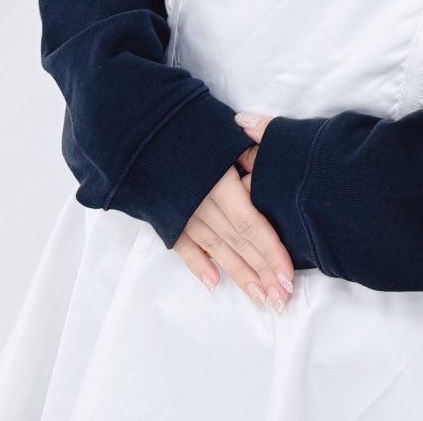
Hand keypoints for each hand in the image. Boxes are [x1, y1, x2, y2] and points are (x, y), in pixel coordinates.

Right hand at [170, 113, 292, 310]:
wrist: (134, 128)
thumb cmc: (186, 124)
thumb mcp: (224, 132)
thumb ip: (252, 144)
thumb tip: (274, 148)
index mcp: (219, 182)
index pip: (251, 224)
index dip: (270, 251)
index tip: (288, 276)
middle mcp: (201, 203)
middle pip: (237, 242)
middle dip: (261, 272)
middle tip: (281, 299)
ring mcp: (182, 212)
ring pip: (215, 248)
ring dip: (237, 274)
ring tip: (259, 297)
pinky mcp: (165, 216)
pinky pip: (183, 244)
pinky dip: (198, 264)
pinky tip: (213, 282)